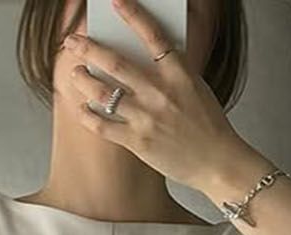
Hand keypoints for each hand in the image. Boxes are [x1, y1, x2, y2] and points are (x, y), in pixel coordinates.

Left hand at [60, 0, 249, 197]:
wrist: (218, 162)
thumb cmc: (208, 125)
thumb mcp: (195, 87)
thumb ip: (171, 71)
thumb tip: (144, 57)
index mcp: (179, 73)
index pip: (152, 36)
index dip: (132, 15)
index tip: (116, 1)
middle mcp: (160, 92)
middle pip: (116, 63)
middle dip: (89, 49)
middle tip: (72, 42)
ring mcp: (147, 117)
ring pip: (104, 93)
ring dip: (84, 80)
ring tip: (76, 73)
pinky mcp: (138, 141)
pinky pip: (104, 126)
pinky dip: (88, 115)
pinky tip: (82, 108)